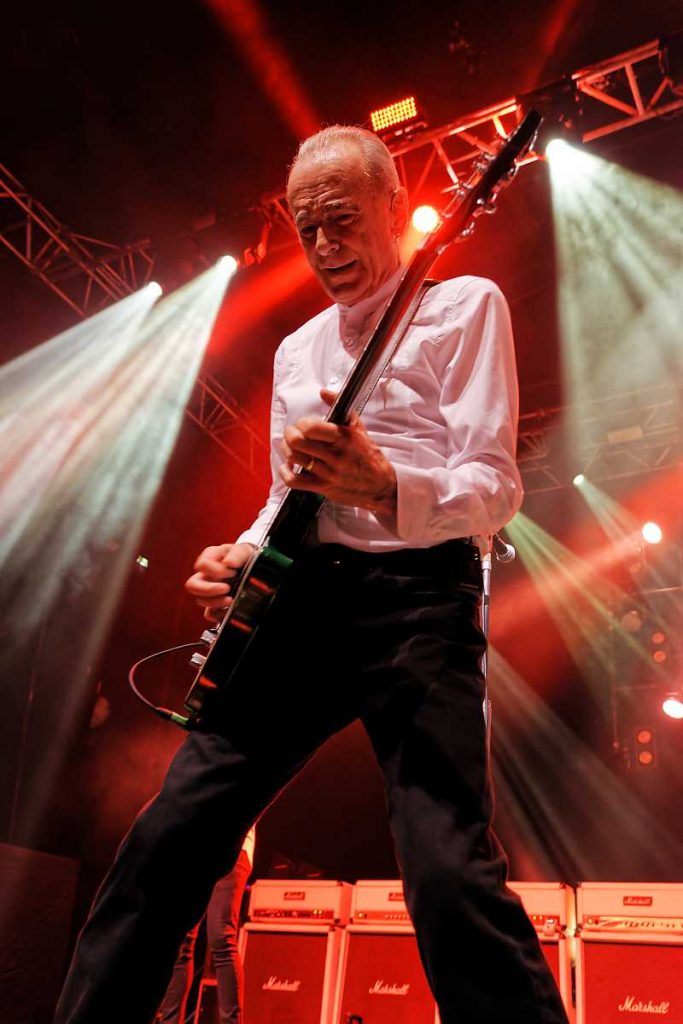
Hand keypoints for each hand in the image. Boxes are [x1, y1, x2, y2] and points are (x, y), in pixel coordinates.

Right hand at [185, 542, 255, 620]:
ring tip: (232, 599)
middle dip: (209, 589)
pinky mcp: (215, 604)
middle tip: (226, 588)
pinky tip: (231, 609)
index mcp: (209, 558)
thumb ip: (236, 554)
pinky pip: (210, 614)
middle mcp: (205, 575)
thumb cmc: (245, 557)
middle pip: (192, 586)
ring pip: (200, 601)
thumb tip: (228, 563)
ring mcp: (209, 591)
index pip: (202, 565)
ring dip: (216, 602)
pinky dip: (219, 614)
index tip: (233, 571)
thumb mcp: (243, 551)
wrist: (254, 567)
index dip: (217, 570)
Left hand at [279, 389, 396, 515]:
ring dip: (286, 450)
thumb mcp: (359, 429)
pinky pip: (295, 481)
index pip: (311, 427)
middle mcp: (335, 455)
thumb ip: (341, 408)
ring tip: (290, 447)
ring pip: (294, 458)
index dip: (302, 423)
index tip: (303, 424)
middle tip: (292, 433)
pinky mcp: (323, 487)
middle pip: (297, 442)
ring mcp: (328, 472)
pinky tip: (289, 466)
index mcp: (344, 438)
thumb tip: (324, 392)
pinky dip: (285, 472)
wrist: (381, 486)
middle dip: (289, 434)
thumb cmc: (369, 457)